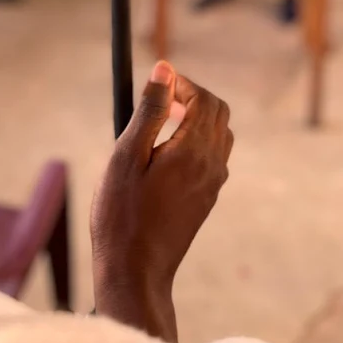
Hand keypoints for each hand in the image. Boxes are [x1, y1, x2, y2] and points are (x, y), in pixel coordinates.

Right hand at [91, 62, 232, 340]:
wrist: (135, 272)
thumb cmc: (122, 213)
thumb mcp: (127, 154)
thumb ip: (150, 110)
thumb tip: (165, 69)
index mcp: (194, 150)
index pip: (206, 99)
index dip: (184, 83)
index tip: (158, 82)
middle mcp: (212, 165)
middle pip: (219, 113)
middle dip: (193, 97)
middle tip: (162, 99)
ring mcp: (213, 185)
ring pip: (220, 135)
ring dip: (197, 119)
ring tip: (162, 125)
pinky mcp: (206, 200)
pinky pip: (213, 157)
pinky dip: (197, 142)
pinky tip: (166, 155)